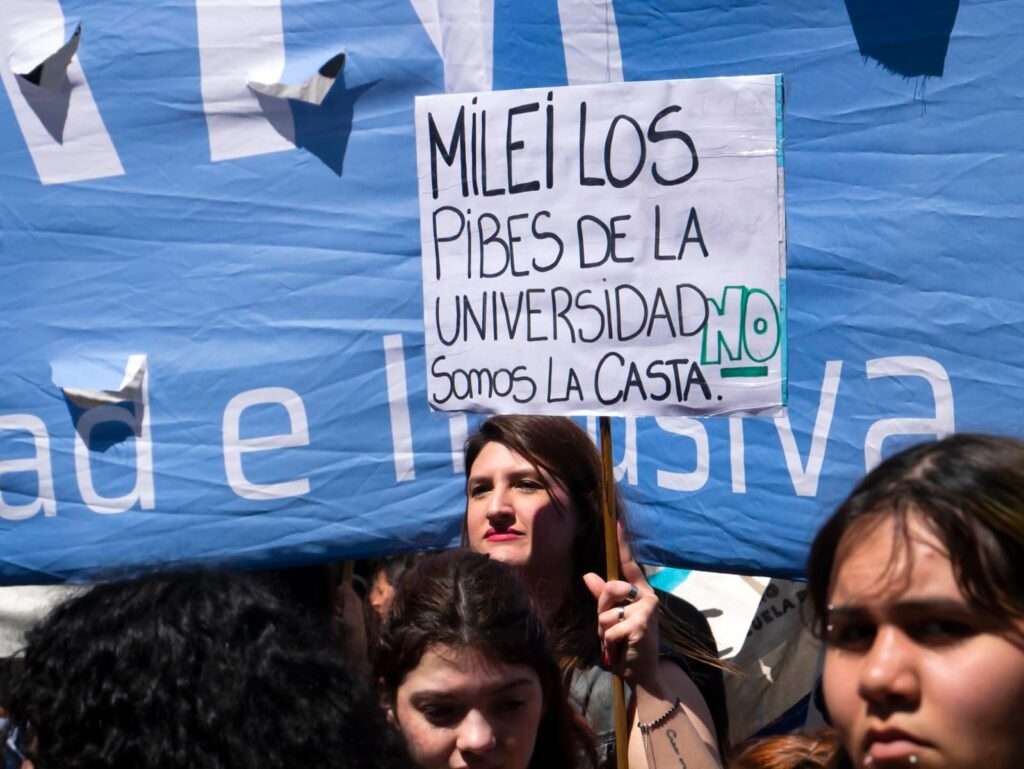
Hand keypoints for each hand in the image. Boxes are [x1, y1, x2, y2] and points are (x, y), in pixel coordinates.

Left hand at [583, 522, 661, 691]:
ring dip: (604, 633)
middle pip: (608, 590)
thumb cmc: (627, 645)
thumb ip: (602, 598)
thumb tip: (588, 575)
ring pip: (605, 613)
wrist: (643, 675)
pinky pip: (608, 630)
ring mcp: (646, 611)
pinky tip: (621, 652)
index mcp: (641, 593)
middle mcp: (647, 597)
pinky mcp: (640, 625)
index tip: (615, 522)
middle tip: (611, 630)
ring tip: (617, 643)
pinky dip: (608, 645)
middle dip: (601, 612)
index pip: (629, 565)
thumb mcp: (613, 620)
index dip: (622, 544)